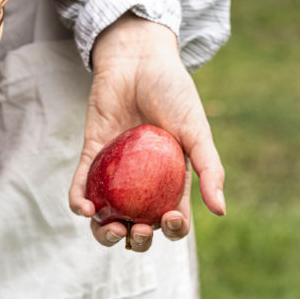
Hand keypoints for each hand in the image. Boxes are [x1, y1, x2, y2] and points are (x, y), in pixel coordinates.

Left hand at [68, 14, 225, 251]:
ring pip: (108, 213)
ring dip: (104, 232)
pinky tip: (82, 207)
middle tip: (135, 230)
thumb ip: (209, 167)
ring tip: (108, 229)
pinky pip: (82, 184)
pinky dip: (79, 200)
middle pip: (138, 224)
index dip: (173, 230)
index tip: (171, 219)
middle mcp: (144, 180)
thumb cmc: (172, 90)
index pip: (173, 217)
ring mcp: (117, 169)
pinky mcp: (92, 153)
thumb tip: (220, 211)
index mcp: (173, 178)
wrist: (137, 58)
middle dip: (136, 240)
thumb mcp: (196, 128)